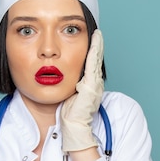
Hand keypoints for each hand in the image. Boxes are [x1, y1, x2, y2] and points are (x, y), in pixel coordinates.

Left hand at [61, 29, 104, 152]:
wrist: (73, 127)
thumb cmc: (69, 115)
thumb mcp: (69, 97)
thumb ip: (69, 87)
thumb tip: (62, 80)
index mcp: (90, 86)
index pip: (91, 65)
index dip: (92, 53)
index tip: (90, 41)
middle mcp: (95, 84)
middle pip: (95, 60)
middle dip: (96, 46)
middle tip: (96, 33)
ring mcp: (95, 84)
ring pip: (95, 60)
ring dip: (96, 46)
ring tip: (96, 34)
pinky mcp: (92, 85)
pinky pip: (93, 64)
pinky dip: (94, 51)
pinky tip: (94, 41)